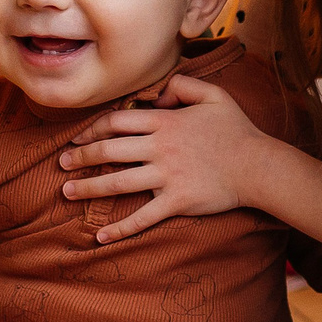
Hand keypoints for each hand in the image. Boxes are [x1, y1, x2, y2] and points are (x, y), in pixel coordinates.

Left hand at [59, 73, 272, 242]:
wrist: (259, 167)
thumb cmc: (238, 131)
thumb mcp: (214, 94)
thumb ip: (183, 84)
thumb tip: (159, 91)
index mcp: (166, 122)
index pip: (117, 122)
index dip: (92, 129)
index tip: (77, 138)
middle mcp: (160, 148)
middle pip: (109, 151)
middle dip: (81, 157)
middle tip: (62, 164)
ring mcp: (167, 176)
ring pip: (118, 183)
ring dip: (88, 188)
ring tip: (67, 192)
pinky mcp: (177, 202)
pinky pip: (143, 218)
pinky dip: (120, 229)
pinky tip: (100, 238)